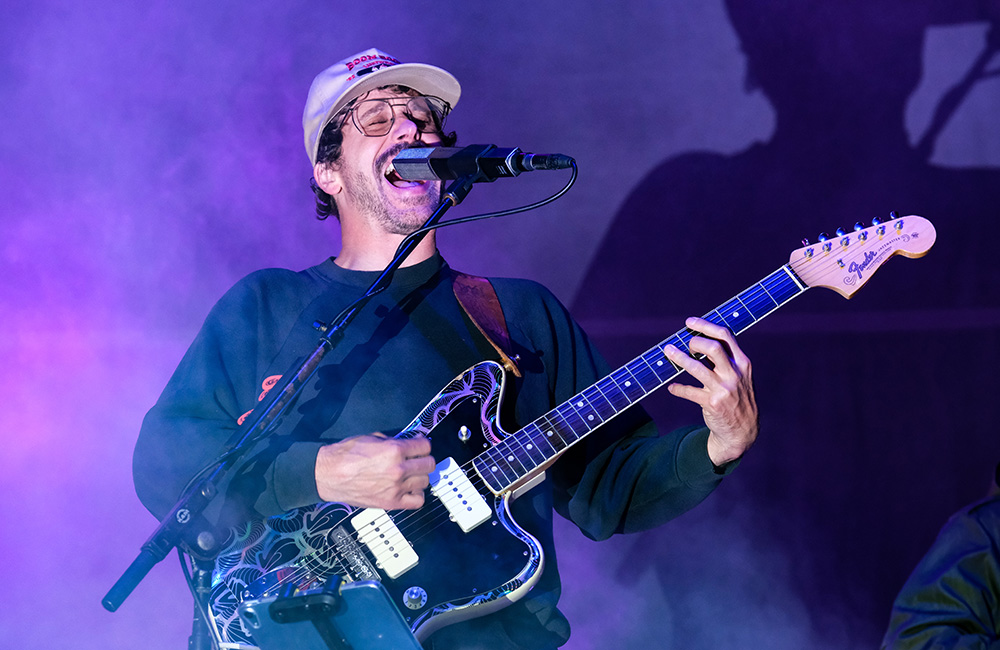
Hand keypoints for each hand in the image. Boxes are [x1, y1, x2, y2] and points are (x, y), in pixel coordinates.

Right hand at [315, 434, 435, 509]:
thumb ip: (392, 441)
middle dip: (423, 459)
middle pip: (429, 464)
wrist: (327, 475)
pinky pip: (417, 501)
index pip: (425, 446)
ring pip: (425, 482)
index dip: (422, 444)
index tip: (419, 446)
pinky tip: (408, 489)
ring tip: (410, 474)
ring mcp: (396, 488)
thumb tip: (408, 442)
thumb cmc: (344, 456)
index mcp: (394, 450)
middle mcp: (398, 469)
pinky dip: (416, 495)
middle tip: (416, 459)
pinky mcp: (391, 503)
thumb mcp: (371, 437)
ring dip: (419, 477)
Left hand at [664, 317, 758, 465]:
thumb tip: (698, 341)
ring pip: (697, 368)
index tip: (689, 322)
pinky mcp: (712, 404)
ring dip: (679, 358)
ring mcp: (723, 389)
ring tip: (668, 352)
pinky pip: (689, 391)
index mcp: (742, 363)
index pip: (725, 336)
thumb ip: (725, 360)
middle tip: (686, 345)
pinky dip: (678, 388)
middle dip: (695, 341)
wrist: (744, 431)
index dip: (705, 325)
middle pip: (713, 347)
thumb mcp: (740, 376)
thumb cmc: (737, 398)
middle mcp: (734, 374)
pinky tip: (672, 387)